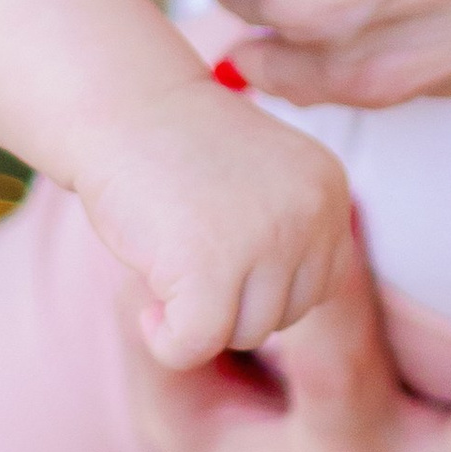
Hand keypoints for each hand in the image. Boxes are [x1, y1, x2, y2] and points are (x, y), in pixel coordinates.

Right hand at [75, 68, 358, 365]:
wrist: (122, 107)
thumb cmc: (179, 150)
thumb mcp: (264, 184)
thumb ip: (290, 237)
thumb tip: (284, 318)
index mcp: (328, 189)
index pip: (321, 284)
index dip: (265, 285)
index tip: (221, 253)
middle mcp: (310, 212)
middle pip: (288, 313)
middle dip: (234, 300)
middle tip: (187, 252)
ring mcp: (265, 238)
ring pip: (248, 333)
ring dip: (202, 317)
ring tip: (168, 265)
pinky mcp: (210, 267)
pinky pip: (197, 345)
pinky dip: (170, 343)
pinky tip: (150, 311)